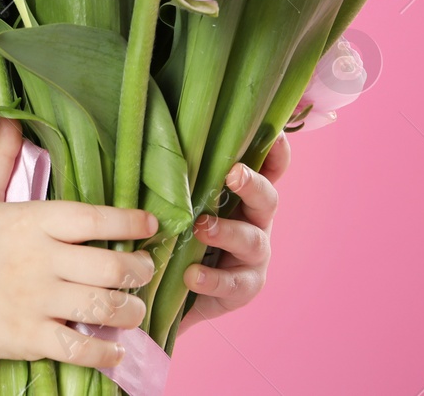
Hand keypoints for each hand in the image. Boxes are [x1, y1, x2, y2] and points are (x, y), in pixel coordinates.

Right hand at [0, 116, 159, 369]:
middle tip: (144, 270)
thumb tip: (8, 119)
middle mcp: (39, 261)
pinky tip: (115, 348)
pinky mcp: (30, 337)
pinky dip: (106, 351)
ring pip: (103, 307)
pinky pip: (80, 347)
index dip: (128, 221)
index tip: (150, 223)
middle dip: (138, 270)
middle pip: (110, 266)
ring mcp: (36, 301)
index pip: (92, 218)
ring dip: (130, 310)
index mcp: (30, 223)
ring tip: (134, 308)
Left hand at [178, 131, 290, 331]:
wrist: (172, 289)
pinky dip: (212, 279)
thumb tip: (147, 135)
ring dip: (228, 232)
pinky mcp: (242, 288)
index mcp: (242, 195)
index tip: (275, 136)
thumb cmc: (175, 231)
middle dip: (252, 184)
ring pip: (252, 241)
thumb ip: (174, 176)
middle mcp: (255, 221)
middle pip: (267, 199)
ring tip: (202, 228)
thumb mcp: (176, 201)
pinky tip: (191, 275)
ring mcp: (253, 256)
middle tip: (233, 174)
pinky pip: (233, 284)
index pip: (269, 169)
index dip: (276, 152)